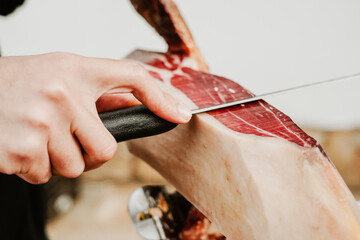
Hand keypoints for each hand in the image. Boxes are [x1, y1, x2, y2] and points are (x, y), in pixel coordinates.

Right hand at [0, 52, 190, 183]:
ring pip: (75, 167)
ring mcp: (42, 122)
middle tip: (67, 138)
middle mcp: (63, 93)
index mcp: (77, 70)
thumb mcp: (61, 74)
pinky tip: (22, 144)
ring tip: (38, 135)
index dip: (161, 98)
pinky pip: (45, 175)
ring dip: (58, 159)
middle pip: (105, 149)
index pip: (133, 78)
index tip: (180, 115)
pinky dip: (35, 167)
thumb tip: (133, 105)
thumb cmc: (20, 83)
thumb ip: (98, 91)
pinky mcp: (22, 150)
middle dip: (89, 153)